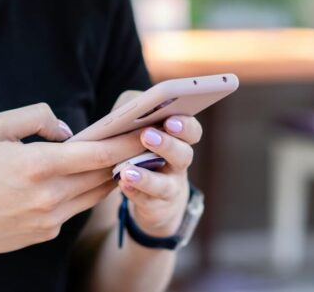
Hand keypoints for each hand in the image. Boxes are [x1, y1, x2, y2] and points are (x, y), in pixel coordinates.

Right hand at [0, 103, 144, 257]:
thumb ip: (35, 117)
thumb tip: (68, 129)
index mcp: (37, 166)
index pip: (97, 153)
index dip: (126, 141)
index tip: (147, 129)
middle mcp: (49, 196)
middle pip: (104, 175)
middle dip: (128, 157)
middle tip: (148, 139)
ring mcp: (49, 219)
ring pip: (95, 194)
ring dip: (112, 176)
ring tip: (127, 156)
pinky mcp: (46, 233)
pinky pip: (75, 208)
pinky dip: (83, 191)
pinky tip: (88, 178)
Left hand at [113, 91, 201, 236]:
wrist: (154, 199)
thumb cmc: (144, 152)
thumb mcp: (143, 129)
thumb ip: (139, 114)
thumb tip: (131, 107)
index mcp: (179, 141)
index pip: (192, 131)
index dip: (185, 125)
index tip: (170, 119)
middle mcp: (179, 164)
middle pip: (183, 155)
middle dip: (167, 145)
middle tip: (147, 135)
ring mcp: (169, 188)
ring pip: (164, 184)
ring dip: (146, 177)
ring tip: (127, 170)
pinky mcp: (154, 206)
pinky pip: (145, 201)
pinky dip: (133, 192)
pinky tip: (121, 184)